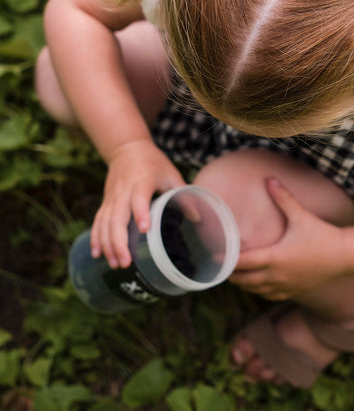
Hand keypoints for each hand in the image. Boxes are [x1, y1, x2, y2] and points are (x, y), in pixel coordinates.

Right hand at [90, 139, 184, 268]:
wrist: (127, 148)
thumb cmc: (153, 163)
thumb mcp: (171, 174)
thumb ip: (183, 195)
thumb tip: (198, 218)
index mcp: (142, 181)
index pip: (139, 198)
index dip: (141, 212)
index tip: (146, 229)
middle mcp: (124, 190)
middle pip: (117, 217)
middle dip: (119, 241)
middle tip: (126, 262)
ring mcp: (112, 197)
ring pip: (105, 223)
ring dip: (108, 244)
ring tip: (116, 264)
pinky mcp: (106, 202)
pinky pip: (98, 222)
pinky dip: (96, 238)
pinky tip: (97, 254)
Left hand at [229, 178, 346, 300]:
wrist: (343, 256)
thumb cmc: (322, 234)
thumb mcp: (300, 215)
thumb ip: (283, 198)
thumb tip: (270, 179)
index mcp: (276, 257)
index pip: (243, 263)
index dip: (226, 261)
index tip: (214, 257)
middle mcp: (277, 275)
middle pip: (245, 280)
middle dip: (231, 274)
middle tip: (219, 266)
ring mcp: (285, 286)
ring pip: (255, 290)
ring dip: (243, 284)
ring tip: (233, 274)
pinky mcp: (293, 291)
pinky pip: (268, 295)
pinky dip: (258, 290)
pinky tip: (255, 284)